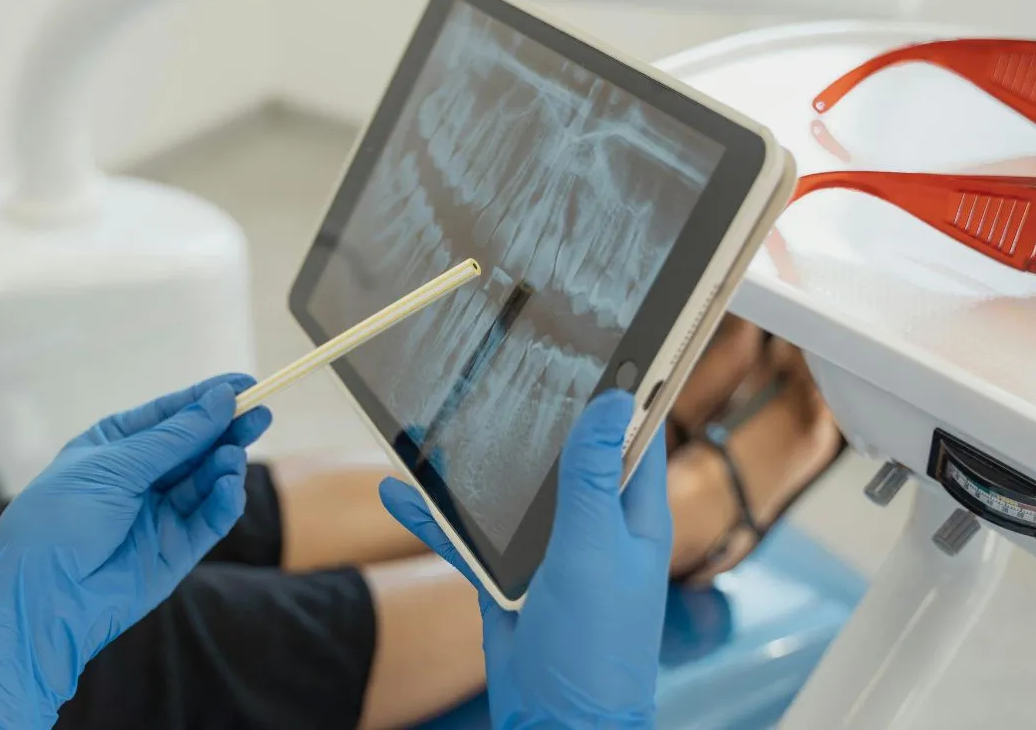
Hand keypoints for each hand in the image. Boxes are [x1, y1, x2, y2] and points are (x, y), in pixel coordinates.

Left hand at [0, 374, 270, 729]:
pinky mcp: (177, 549)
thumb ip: (173, 437)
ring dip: (224, 465)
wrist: (39, 599)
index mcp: (114, 446)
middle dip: (227, 430)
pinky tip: (228, 486)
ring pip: (206, 481)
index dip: (207, 398)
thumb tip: (221, 399)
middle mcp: (139, 477)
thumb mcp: (113, 466)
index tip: (246, 383)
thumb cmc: (59, 521)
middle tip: (260, 415)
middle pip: (195, 446)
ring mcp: (160, 514)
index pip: (169, 414)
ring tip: (233, 457)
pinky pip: (209, 519)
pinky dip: (224, 502)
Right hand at [381, 391, 670, 727]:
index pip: (636, 435)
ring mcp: (549, 551)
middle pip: (566, 454)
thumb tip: (613, 400)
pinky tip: (399, 493)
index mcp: (633, 515)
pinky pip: (469, 537)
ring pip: (511, 491)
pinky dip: (434, 518)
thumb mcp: (592, 547)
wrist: (554, 724)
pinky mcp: (508, 578)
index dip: (623, 391)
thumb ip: (591, 476)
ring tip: (443, 419)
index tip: (602, 343)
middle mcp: (594, 526)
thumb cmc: (592, 645)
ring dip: (477, 464)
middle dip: (538, 415)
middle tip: (505, 363)